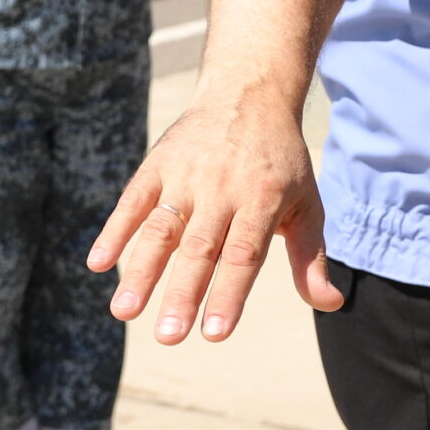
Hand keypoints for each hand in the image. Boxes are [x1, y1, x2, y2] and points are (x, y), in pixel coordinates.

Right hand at [87, 94, 343, 344]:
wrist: (250, 92)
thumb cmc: (281, 162)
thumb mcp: (306, 203)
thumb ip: (310, 257)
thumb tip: (330, 305)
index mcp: (263, 199)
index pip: (244, 254)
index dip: (229, 294)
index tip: (214, 334)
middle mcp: (223, 187)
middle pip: (200, 248)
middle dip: (182, 293)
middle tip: (167, 337)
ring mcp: (186, 174)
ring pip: (161, 228)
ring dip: (141, 271)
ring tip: (124, 313)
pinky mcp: (158, 163)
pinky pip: (133, 200)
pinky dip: (115, 230)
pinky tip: (98, 264)